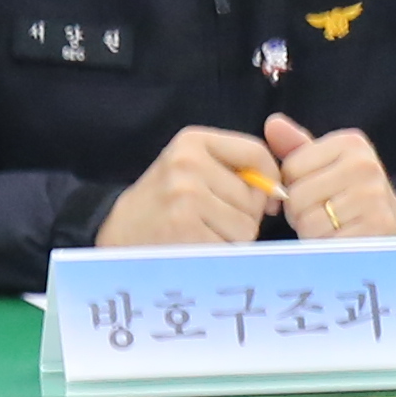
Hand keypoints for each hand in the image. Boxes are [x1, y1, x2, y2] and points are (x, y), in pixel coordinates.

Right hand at [97, 127, 277, 249]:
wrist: (116, 234)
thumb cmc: (164, 205)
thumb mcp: (192, 169)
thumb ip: (235, 169)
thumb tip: (279, 192)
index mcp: (193, 142)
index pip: (256, 153)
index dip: (269, 180)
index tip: (263, 199)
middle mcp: (188, 163)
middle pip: (254, 196)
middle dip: (244, 215)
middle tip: (211, 220)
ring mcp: (185, 196)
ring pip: (246, 225)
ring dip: (232, 238)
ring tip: (202, 234)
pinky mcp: (184, 229)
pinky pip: (230, 247)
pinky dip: (220, 255)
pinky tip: (196, 248)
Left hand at [261, 115, 395, 244]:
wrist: (391, 239)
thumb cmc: (351, 202)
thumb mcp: (327, 169)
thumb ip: (298, 149)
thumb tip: (273, 123)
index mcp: (351, 143)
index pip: (291, 168)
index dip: (295, 187)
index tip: (318, 193)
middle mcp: (365, 165)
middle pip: (297, 196)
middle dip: (301, 214)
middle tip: (326, 217)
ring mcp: (372, 197)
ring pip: (308, 221)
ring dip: (313, 233)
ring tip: (335, 229)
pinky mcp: (376, 228)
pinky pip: (325, 242)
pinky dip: (326, 249)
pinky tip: (342, 244)